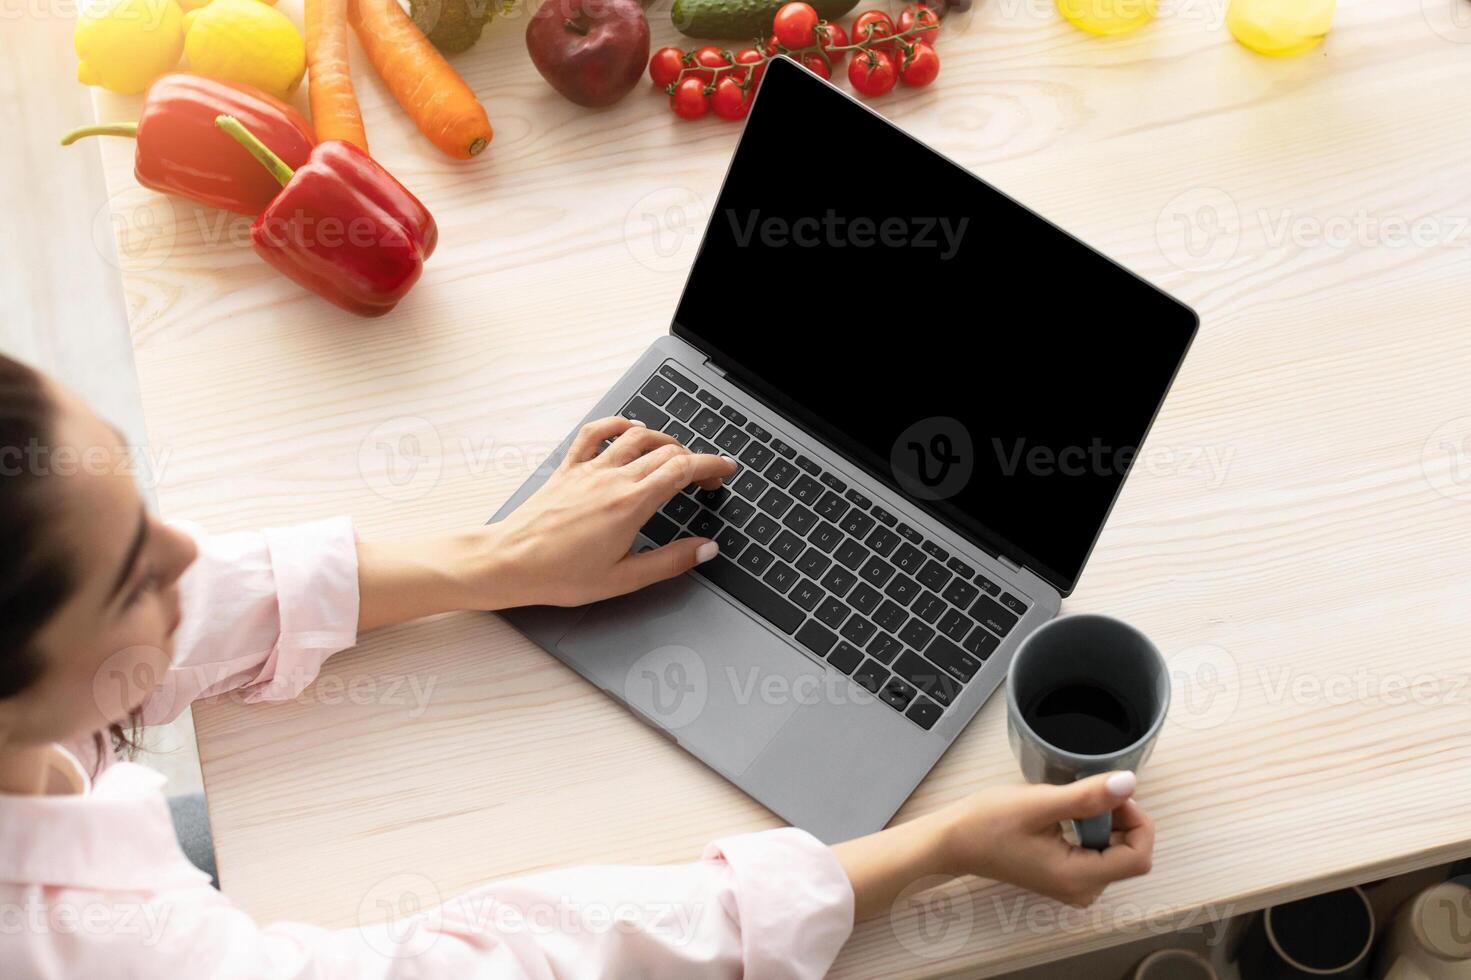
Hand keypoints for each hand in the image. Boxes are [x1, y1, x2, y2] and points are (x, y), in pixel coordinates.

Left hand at [472, 416, 736, 608]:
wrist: (509, 563)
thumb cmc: (560, 575)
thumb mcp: (624, 579)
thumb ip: (670, 562)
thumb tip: (705, 549)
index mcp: (631, 505)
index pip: (683, 470)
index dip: (711, 466)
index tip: (726, 470)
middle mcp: (612, 479)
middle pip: (666, 451)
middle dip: (694, 459)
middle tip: (704, 478)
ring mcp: (588, 470)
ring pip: (636, 436)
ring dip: (663, 440)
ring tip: (676, 455)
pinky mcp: (568, 469)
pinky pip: (595, 433)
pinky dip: (617, 425)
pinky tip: (629, 430)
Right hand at [939, 772, 1153, 906]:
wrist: (953, 842)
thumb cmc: (987, 823)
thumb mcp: (1039, 803)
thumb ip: (1087, 797)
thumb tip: (1129, 783)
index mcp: (1078, 878)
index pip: (1139, 857)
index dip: (1136, 820)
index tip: (1111, 794)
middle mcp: (1082, 890)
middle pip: (1129, 854)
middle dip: (1119, 819)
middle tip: (1087, 793)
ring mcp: (1074, 886)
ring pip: (1115, 852)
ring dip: (1103, 823)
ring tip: (1070, 804)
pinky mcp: (1065, 877)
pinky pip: (1097, 854)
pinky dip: (1090, 831)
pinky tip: (1064, 817)